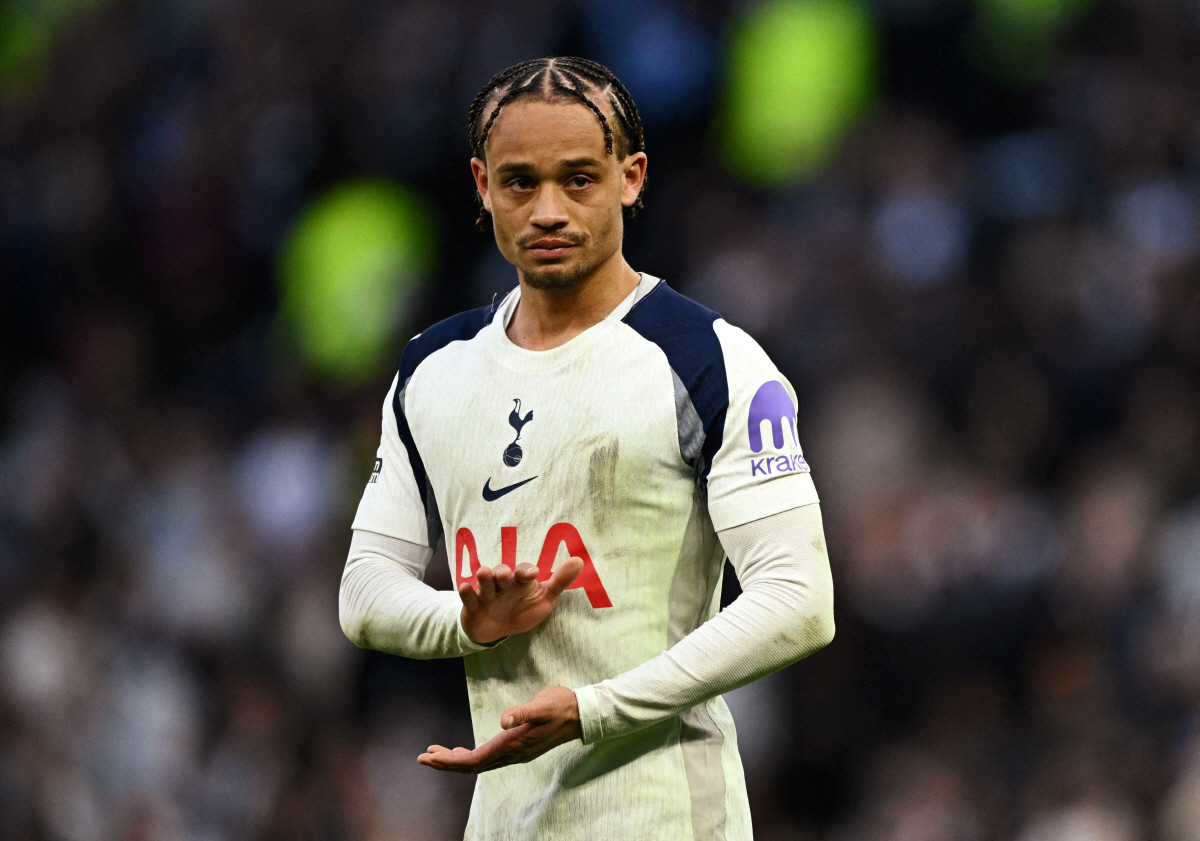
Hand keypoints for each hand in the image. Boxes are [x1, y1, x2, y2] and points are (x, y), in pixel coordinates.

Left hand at [418, 686, 581, 773]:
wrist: (581, 714)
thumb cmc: (560, 706)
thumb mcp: (542, 705)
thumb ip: (523, 712)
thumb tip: (504, 720)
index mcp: (513, 744)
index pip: (474, 760)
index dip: (450, 761)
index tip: (429, 756)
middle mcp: (512, 754)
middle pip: (472, 766)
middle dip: (446, 763)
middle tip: (423, 756)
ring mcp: (515, 753)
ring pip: (479, 764)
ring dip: (456, 760)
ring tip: (436, 752)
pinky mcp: (518, 748)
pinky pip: (487, 759)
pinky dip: (470, 756)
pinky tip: (463, 750)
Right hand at [459, 557, 583, 643]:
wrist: (497, 629)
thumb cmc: (522, 610)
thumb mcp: (544, 599)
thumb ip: (560, 581)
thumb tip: (580, 561)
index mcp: (520, 581)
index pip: (523, 571)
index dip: (527, 571)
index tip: (533, 574)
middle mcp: (503, 584)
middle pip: (501, 573)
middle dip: (503, 573)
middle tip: (505, 575)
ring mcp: (486, 594)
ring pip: (484, 582)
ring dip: (484, 578)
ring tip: (485, 574)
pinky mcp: (472, 606)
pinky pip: (468, 598)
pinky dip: (466, 593)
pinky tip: (465, 588)